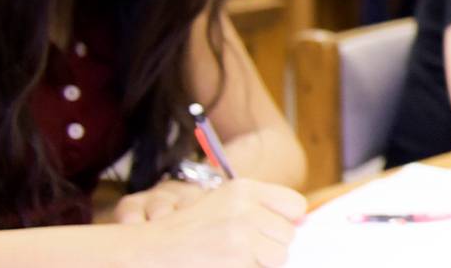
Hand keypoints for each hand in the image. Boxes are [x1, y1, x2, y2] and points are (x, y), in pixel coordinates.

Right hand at [131, 179, 305, 267]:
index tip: (269, 233)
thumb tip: (302, 224)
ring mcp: (242, 235)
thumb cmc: (185, 234)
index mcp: (243, 189)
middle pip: (288, 236)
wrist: (148, 253)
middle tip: (236, 250)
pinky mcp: (238, 259)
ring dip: (259, 264)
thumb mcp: (222, 207)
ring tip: (229, 259)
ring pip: (279, 258)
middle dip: (269, 249)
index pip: (296, 206)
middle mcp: (245, 207)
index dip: (286, 223)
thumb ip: (260, 210)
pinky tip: (224, 265)